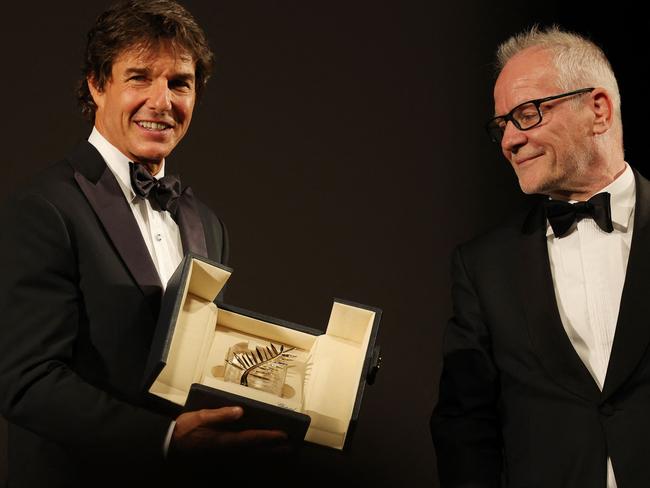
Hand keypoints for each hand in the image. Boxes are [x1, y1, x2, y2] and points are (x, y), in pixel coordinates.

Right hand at [169, 406, 288, 455]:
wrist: (171, 444)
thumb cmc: (186, 428)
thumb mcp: (201, 417)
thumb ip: (221, 414)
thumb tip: (240, 410)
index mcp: (224, 440)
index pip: (252, 438)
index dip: (268, 437)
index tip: (283, 435)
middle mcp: (228, 449)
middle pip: (256, 450)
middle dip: (274, 449)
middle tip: (291, 447)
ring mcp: (225, 454)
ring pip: (252, 455)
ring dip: (268, 453)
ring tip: (283, 450)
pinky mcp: (222, 454)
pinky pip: (244, 456)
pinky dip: (257, 453)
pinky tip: (263, 451)